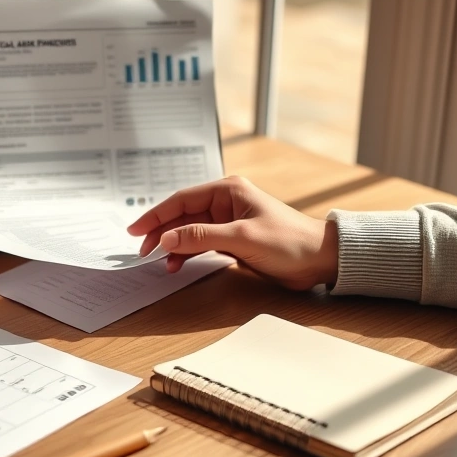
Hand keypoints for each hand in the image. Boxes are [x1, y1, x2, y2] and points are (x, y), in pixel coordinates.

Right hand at [127, 176, 338, 289]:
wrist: (321, 260)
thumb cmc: (289, 242)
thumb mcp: (242, 238)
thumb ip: (201, 237)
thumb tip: (166, 238)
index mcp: (228, 191)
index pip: (181, 200)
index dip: (155, 214)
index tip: (136, 230)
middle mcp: (225, 203)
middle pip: (182, 216)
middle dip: (160, 232)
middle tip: (142, 250)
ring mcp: (228, 222)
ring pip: (189, 231)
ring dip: (173, 246)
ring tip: (160, 262)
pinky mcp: (233, 240)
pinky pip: (201, 244)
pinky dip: (187, 254)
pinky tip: (178, 265)